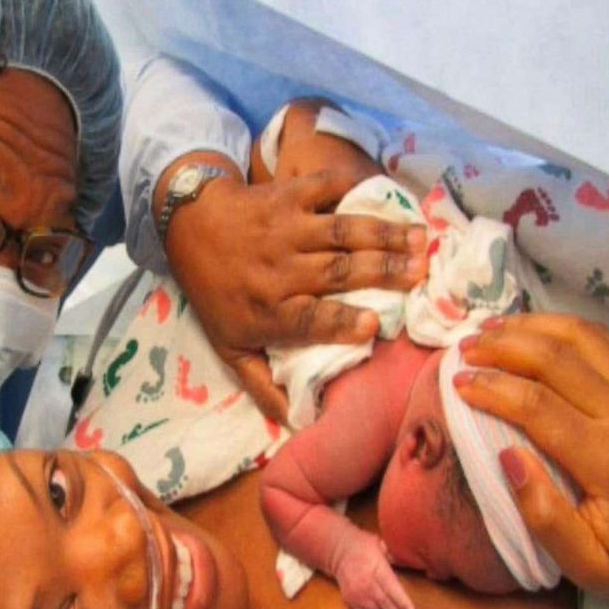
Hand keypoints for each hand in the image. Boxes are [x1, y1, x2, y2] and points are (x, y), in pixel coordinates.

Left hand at [165, 168, 426, 420]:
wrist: (189, 227)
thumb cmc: (216, 292)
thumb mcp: (230, 346)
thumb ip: (262, 384)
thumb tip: (296, 421)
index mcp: (267, 311)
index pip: (308, 319)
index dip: (340, 322)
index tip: (372, 325)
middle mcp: (278, 270)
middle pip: (336, 272)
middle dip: (381, 272)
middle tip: (420, 274)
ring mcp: (284, 228)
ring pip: (340, 231)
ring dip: (383, 234)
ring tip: (420, 240)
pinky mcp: (287, 195)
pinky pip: (324, 188)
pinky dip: (356, 188)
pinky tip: (388, 196)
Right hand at [327, 526, 417, 608]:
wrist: (338, 551)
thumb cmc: (365, 546)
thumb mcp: (381, 543)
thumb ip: (395, 554)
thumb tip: (414, 559)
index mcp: (376, 568)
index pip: (392, 588)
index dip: (402, 602)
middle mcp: (365, 583)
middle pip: (387, 605)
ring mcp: (356, 594)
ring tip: (393, 604)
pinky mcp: (349, 601)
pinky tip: (375, 599)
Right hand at [454, 314, 608, 602]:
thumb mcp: (585, 562)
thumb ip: (544, 516)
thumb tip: (507, 458)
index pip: (537, 406)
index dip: (492, 388)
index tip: (457, 383)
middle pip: (555, 358)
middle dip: (501, 348)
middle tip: (463, 350)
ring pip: (579, 336)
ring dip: (528, 327)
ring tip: (488, 331)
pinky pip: (600, 338)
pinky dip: (558, 326)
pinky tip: (529, 330)